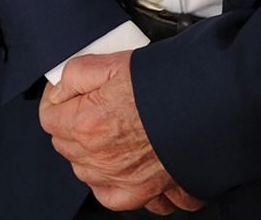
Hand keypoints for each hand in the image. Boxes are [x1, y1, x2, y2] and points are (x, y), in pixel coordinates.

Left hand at [39, 52, 205, 213]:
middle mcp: (102, 158)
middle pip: (66, 147)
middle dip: (72, 126)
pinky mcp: (148, 192)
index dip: (56, 101)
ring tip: (110, 134)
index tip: (65, 94)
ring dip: (92, 156)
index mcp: (87, 124)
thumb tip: (60, 87)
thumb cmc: (167, 84)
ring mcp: (124, 179)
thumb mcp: (113, 62)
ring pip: (88, 174)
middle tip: (92, 107)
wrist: (211, 104)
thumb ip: (76, 74)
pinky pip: (118, 198)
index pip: (49, 118)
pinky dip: (118, 185)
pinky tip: (124, 167)